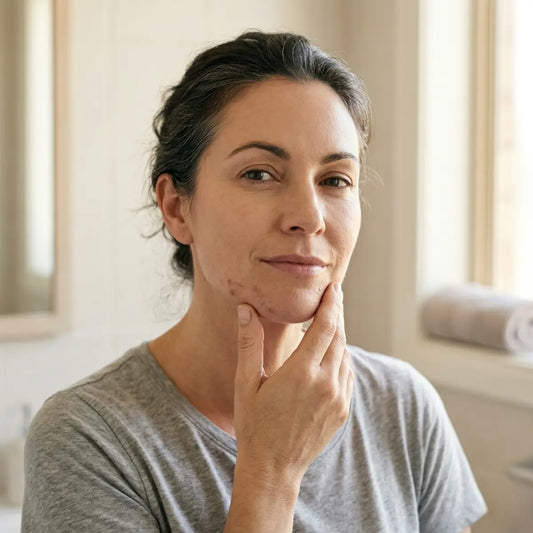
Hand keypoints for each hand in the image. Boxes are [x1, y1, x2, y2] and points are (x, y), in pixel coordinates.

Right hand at [234, 282, 353, 485]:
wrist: (273, 468)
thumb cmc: (254, 424)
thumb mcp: (246, 383)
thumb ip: (249, 343)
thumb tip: (245, 309)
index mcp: (301, 372)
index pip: (325, 326)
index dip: (331, 303)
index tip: (333, 286)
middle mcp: (326, 383)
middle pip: (339, 336)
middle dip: (337, 313)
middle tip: (333, 295)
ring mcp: (338, 398)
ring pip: (346, 354)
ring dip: (339, 335)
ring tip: (330, 321)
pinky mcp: (343, 410)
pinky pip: (348, 374)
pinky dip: (342, 357)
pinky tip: (330, 352)